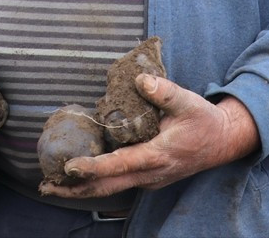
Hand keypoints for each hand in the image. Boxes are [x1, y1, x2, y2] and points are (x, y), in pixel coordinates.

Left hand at [39, 75, 260, 199]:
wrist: (223, 142)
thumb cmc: (203, 121)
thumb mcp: (188, 101)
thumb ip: (164, 91)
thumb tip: (140, 80)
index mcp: (157, 156)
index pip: (120, 165)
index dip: (94, 167)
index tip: (70, 167)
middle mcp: (150, 174)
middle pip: (108, 186)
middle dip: (76, 188)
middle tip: (46, 186)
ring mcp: (149, 179)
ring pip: (111, 187)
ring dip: (82, 188)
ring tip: (51, 185)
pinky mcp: (147, 177)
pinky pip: (118, 182)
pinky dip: (96, 181)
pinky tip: (77, 176)